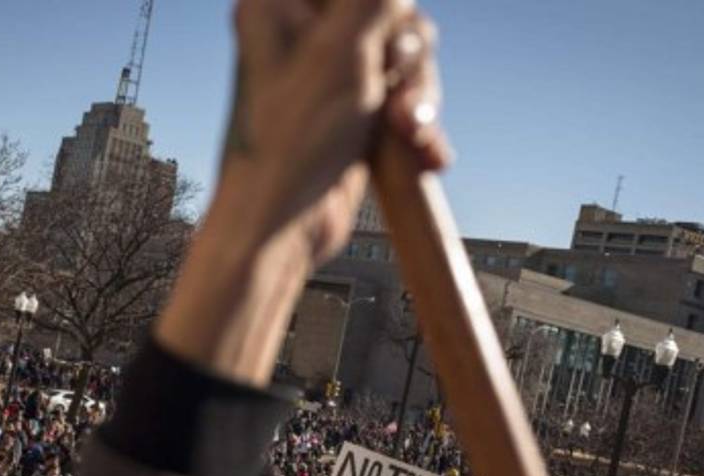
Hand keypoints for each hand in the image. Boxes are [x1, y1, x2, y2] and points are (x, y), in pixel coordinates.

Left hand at [227, 0, 448, 263]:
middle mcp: (303, 34)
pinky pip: (403, 101)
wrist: (282, 226)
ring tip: (407, 133)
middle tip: (391, 92)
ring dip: (418, 96)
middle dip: (406, 56)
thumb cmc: (293, 141)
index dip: (381, 9)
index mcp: (278, 3)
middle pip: (390, 13)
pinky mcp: (354, 115)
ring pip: (404, 59)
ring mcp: (332, 78)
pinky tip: (424, 154)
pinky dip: (417, 125)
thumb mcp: (341, 49)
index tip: (377, 46)